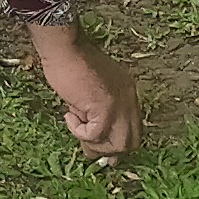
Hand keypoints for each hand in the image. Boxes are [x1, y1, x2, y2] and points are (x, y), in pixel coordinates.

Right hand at [29, 24, 138, 160]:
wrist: (64, 48)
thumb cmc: (71, 64)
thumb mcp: (92, 91)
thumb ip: (97, 113)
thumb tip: (92, 143)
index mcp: (129, 94)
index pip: (134, 130)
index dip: (117, 145)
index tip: (100, 150)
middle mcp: (130, 100)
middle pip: (131, 142)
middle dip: (108, 150)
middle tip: (87, 148)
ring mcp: (119, 105)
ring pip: (118, 144)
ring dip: (94, 144)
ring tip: (77, 128)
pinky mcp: (105, 108)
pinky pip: (95, 135)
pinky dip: (78, 131)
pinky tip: (69, 115)